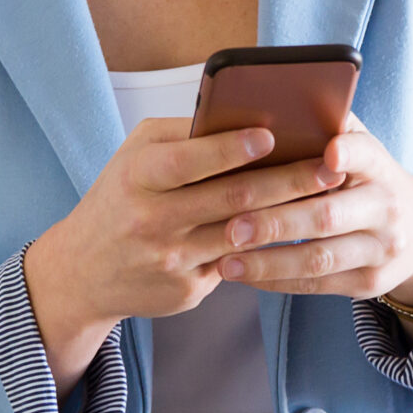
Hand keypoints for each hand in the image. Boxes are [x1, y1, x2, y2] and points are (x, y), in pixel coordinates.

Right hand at [21, 119, 344, 393]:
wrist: (82, 271)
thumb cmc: (121, 196)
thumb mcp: (136, 156)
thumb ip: (185, 137)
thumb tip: (249, 120)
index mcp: (138, 177)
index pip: (190, 161)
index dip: (232, 148)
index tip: (272, 134)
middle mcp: (152, 220)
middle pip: (233, 199)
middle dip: (288, 181)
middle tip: (330, 166)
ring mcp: (171, 261)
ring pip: (245, 234)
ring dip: (292, 215)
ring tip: (329, 195)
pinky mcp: (187, 292)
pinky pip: (238, 264)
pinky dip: (271, 246)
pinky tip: (300, 231)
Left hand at [214, 121, 412, 342]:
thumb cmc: (369, 180)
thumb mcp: (362, 151)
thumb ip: (328, 129)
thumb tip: (273, 102)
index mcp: (379, 165)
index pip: (366, 153)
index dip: (347, 152)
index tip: (328, 150)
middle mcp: (386, 207)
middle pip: (328, 216)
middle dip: (276, 223)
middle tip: (232, 227)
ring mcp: (381, 249)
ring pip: (320, 258)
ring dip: (268, 262)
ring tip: (226, 261)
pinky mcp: (369, 282)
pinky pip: (317, 285)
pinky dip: (276, 281)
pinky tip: (244, 275)